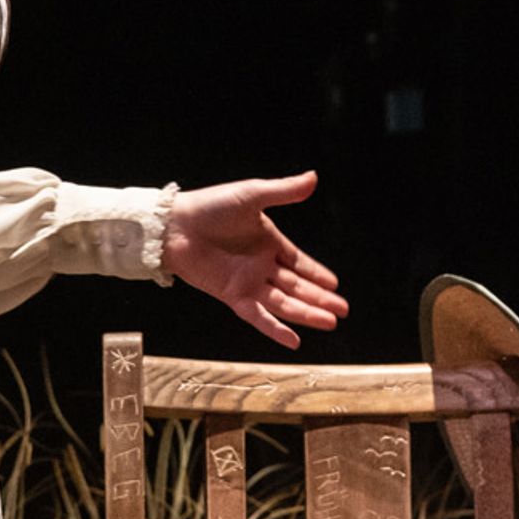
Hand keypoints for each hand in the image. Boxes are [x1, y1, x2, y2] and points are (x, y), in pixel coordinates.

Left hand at [164, 171, 348, 348]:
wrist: (175, 225)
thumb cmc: (211, 206)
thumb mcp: (252, 195)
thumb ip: (284, 191)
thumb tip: (314, 178)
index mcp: (268, 242)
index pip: (299, 263)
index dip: (317, 274)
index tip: (336, 285)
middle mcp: (261, 266)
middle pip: (297, 287)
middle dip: (320, 298)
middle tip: (343, 310)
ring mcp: (247, 282)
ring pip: (284, 303)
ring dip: (306, 313)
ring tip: (330, 322)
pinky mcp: (232, 295)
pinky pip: (258, 316)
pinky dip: (275, 329)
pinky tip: (294, 341)